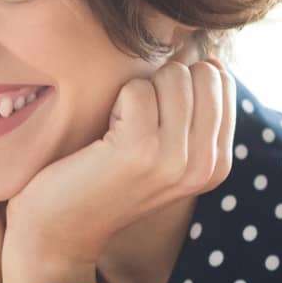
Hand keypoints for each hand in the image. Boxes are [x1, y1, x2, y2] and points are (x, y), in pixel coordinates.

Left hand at [2, 58, 235, 282]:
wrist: (59, 228)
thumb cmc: (104, 176)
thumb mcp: (164, 149)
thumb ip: (192, 111)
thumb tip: (206, 54)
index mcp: (218, 163)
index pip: (222, 81)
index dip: (181, 82)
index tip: (154, 118)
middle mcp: (206, 165)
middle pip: (201, 73)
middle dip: (162, 83)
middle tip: (133, 124)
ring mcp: (176, 159)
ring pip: (173, 76)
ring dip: (138, 92)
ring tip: (119, 131)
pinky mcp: (140, 150)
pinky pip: (137, 89)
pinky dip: (115, 102)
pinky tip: (104, 136)